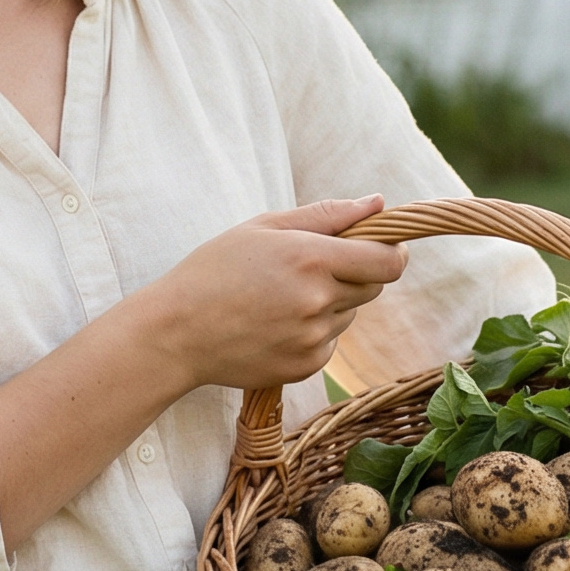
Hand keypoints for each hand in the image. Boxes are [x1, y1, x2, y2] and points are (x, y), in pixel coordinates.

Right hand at [142, 196, 406, 394]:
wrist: (176, 332)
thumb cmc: (215, 270)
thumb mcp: (264, 227)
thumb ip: (327, 215)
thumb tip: (379, 204)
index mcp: (311, 258)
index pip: (388, 260)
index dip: (393, 252)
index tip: (382, 247)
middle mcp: (318, 300)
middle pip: (374, 287)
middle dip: (357, 273)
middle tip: (314, 268)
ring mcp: (313, 338)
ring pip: (349, 315)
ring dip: (330, 303)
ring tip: (280, 298)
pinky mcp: (305, 365)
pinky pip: (329, 343)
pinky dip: (312, 332)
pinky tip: (274, 324)